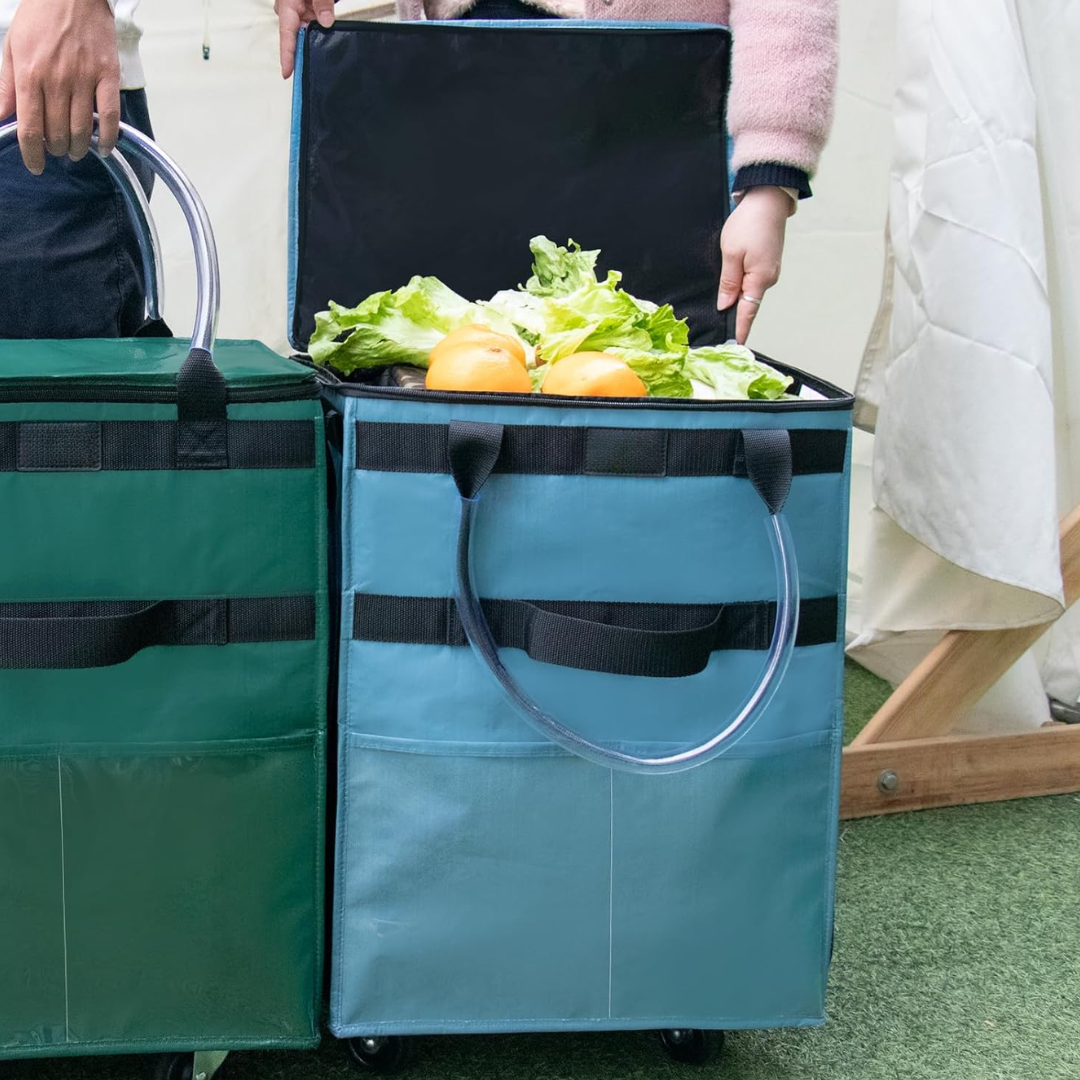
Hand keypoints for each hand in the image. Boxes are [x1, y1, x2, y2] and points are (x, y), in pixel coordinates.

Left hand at [0, 0, 119, 174]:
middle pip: (58, 134)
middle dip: (55, 148)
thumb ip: (7, 86)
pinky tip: (103, 148)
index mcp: (29, 74)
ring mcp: (84, 79)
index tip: (35, 165)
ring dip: (78, 148)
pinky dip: (108, 139)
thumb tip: (1, 118)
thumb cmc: (40, 18)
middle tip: (56, 148)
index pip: (29, 128)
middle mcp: (56, 80)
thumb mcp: (12, 48)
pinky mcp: (107, 77)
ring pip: (82, 131)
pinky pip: (110, 117)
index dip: (32, 154)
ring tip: (75, 150)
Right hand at [276, 0, 335, 79]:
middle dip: (305, 53)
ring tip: (322, 57)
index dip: (287, 56)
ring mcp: (299, 12)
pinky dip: (321, 35)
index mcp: (287, 5)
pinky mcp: (308, 12)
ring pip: (307, 34)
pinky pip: (313, 27)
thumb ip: (322, 2)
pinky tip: (329, 44)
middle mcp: (290, 11)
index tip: (287, 73)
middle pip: (297, 39)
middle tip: (310, 74)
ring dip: (316, 42)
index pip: (286, 35)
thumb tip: (326, 22)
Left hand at [717, 187, 792, 343]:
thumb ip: (728, 282)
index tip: (734, 346)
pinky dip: (741, 287)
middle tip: (718, 332)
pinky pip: (752, 281)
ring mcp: (769, 271)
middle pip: (748, 304)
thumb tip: (725, 305)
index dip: (740, 330)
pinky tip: (730, 289)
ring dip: (737, 301)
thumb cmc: (749, 223)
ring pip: (749, 292)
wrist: (768, 200)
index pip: (748, 312)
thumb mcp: (731, 254)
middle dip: (734, 317)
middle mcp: (768, 278)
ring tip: (720, 313)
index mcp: (760, 279)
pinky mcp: (767, 263)